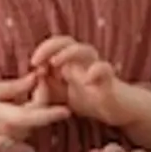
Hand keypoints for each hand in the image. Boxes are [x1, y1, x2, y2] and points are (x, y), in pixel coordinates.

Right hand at [0, 75, 71, 149]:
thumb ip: (14, 86)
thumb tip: (35, 79)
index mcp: (9, 118)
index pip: (40, 115)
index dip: (54, 111)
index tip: (65, 107)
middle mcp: (15, 133)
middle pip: (39, 116)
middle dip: (40, 97)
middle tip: (35, 78)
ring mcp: (13, 143)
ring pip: (33, 124)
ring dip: (33, 107)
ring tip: (22, 90)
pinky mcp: (10, 147)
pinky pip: (25, 130)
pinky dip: (26, 117)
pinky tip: (15, 106)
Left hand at [32, 36, 146, 127]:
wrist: (118, 110)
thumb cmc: (88, 100)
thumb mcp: (60, 96)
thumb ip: (46, 87)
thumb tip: (34, 76)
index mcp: (71, 63)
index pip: (55, 45)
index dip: (42, 50)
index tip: (32, 64)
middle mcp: (83, 62)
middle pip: (67, 41)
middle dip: (50, 46)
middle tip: (35, 61)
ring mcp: (96, 69)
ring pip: (86, 50)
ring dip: (68, 53)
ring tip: (55, 63)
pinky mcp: (110, 81)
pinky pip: (105, 69)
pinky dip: (96, 71)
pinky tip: (87, 80)